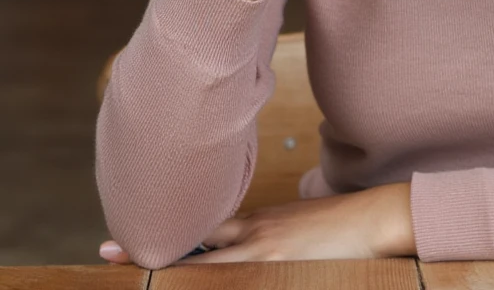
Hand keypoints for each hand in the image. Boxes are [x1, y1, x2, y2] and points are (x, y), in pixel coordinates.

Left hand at [99, 183, 414, 265]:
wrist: (376, 218)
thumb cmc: (338, 225)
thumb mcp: (291, 223)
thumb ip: (259, 233)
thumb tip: (232, 244)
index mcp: (253, 222)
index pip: (198, 228)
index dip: (161, 235)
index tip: (121, 240)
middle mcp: (251, 235)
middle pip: (192, 245)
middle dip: (151, 253)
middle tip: (107, 252)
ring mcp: (264, 256)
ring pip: (208, 267)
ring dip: (177, 273)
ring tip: (146, 275)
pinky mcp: (281, 272)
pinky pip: (240, 282)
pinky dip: (216, 282)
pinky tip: (202, 283)